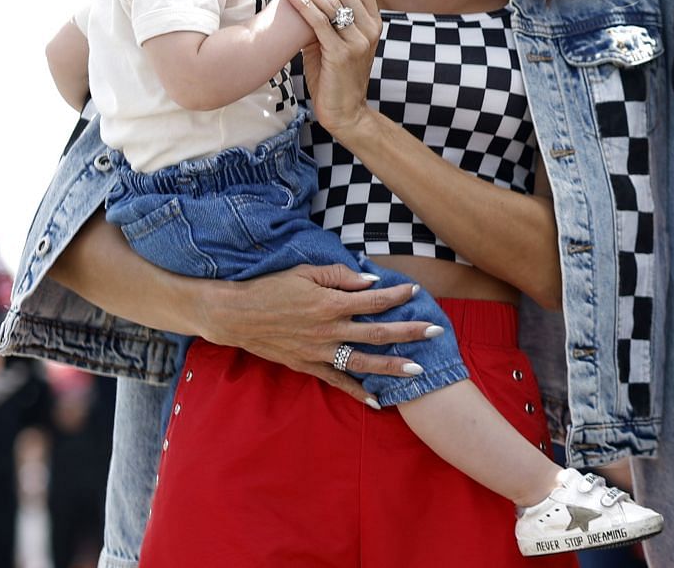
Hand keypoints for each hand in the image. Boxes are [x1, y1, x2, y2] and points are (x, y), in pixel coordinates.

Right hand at [195, 262, 433, 405]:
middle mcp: (329, 330)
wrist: (236, 315)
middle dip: (409, 332)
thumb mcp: (305, 271)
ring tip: (418, 371)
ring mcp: (319, 351)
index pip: (374, 300)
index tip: (416, 290)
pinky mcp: (307, 366)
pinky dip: (356, 392)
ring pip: (363, 362)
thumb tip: (371, 282)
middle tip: (436, 331)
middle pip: (378, 332)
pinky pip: (336, 382)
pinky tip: (377, 401)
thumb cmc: (271, 287)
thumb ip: (340, 276)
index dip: (397, 294)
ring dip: (392, 367)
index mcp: (330, 303)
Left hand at [283, 0, 380, 138]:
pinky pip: (320, 22)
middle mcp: (371, 27)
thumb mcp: (336, 38)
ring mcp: (358, 41)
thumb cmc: (334, 73)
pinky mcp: (341, 55)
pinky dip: (304, 4)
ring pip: (333, 0)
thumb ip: (329, 14)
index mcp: (374, 19)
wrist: (345, 112)